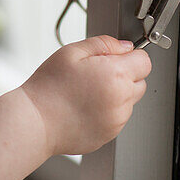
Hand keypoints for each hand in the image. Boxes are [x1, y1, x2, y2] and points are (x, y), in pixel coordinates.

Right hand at [19, 36, 151, 155]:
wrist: (34, 122)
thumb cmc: (48, 88)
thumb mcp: (71, 52)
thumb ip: (103, 44)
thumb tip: (124, 47)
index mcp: (116, 75)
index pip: (145, 61)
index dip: (130, 56)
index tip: (115, 58)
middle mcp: (122, 100)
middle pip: (140, 82)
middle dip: (124, 75)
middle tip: (96, 75)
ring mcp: (117, 121)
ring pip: (129, 102)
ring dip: (116, 95)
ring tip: (86, 93)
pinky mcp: (109, 135)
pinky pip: (117, 119)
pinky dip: (106, 112)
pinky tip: (84, 108)